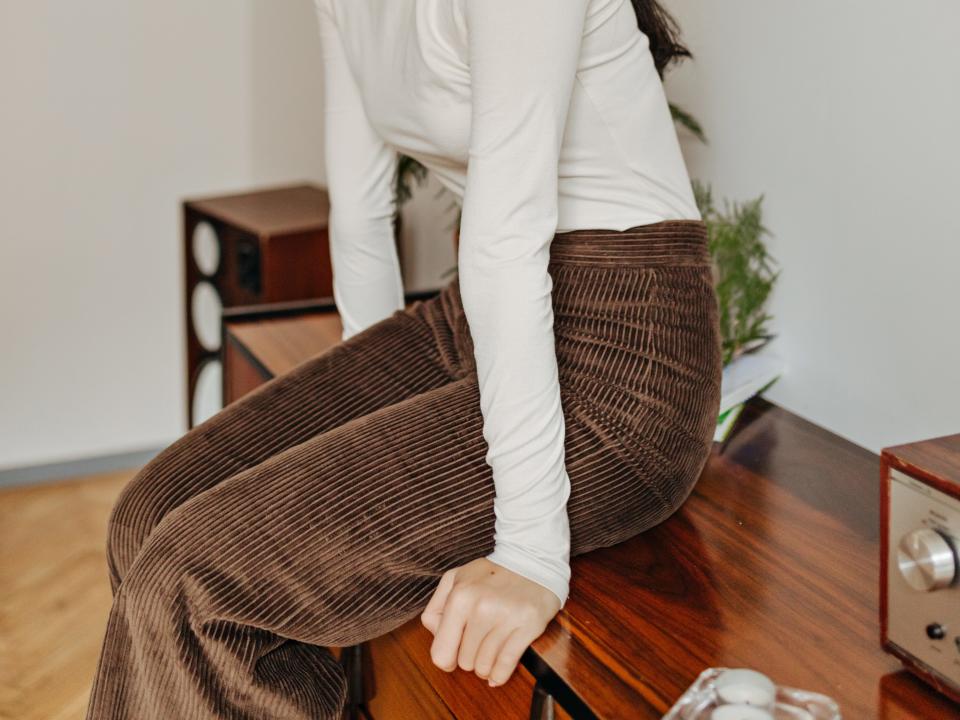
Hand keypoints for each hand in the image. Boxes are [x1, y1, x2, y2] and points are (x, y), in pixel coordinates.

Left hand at [420, 557, 560, 686]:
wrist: (532, 560)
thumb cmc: (490, 574)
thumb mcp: (454, 580)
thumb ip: (436, 609)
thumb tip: (437, 639)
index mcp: (459, 597)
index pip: (441, 654)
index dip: (447, 659)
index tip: (455, 653)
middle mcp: (481, 608)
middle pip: (465, 662)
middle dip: (470, 658)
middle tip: (478, 644)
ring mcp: (506, 617)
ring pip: (485, 667)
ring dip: (486, 665)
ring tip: (490, 651)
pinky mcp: (528, 625)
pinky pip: (506, 665)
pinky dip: (500, 674)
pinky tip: (499, 670)